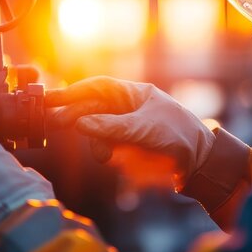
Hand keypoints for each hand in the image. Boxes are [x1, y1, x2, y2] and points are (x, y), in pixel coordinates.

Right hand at [45, 76, 215, 183]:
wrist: (200, 163)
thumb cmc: (178, 136)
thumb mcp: (144, 129)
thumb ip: (111, 127)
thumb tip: (80, 123)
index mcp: (134, 93)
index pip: (98, 87)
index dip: (73, 92)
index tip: (52, 98)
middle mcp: (127, 106)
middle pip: (93, 106)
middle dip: (74, 113)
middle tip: (53, 121)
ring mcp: (126, 125)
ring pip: (96, 128)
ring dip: (93, 138)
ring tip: (102, 153)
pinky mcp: (127, 144)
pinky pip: (105, 143)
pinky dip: (102, 149)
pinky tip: (109, 156)